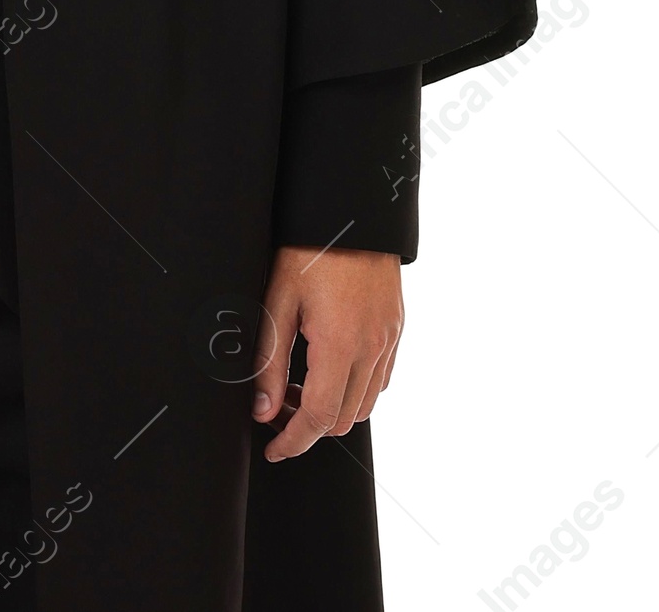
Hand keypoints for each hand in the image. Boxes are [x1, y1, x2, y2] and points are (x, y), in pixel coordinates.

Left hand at [253, 244, 402, 461]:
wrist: (351, 211)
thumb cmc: (308, 248)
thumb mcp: (276, 299)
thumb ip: (268, 360)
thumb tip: (262, 409)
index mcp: (340, 343)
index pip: (318, 416)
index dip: (292, 441)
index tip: (273, 449)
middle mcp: (372, 348)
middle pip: (343, 419)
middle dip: (307, 426)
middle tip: (275, 407)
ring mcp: (389, 340)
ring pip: (364, 404)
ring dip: (332, 409)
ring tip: (297, 385)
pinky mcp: (396, 330)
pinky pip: (380, 380)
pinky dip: (354, 389)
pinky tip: (326, 369)